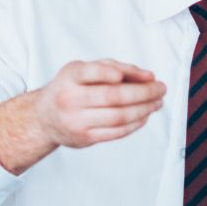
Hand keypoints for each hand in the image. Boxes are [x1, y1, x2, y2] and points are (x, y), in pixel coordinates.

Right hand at [32, 59, 165, 149]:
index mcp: (70, 76)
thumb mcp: (84, 69)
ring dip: (144, 109)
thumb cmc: (71, 88)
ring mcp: (76, 121)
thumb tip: (148, 76)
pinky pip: (117, 132)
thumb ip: (115, 67)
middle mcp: (70, 99)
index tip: (134, 74)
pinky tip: (145, 115)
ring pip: (118, 116)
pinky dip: (136, 124)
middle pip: (113, 97)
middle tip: (161, 89)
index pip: (91, 72)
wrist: (45, 118)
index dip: (111, 73)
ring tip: (157, 102)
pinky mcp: (85, 138)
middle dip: (143, 93)